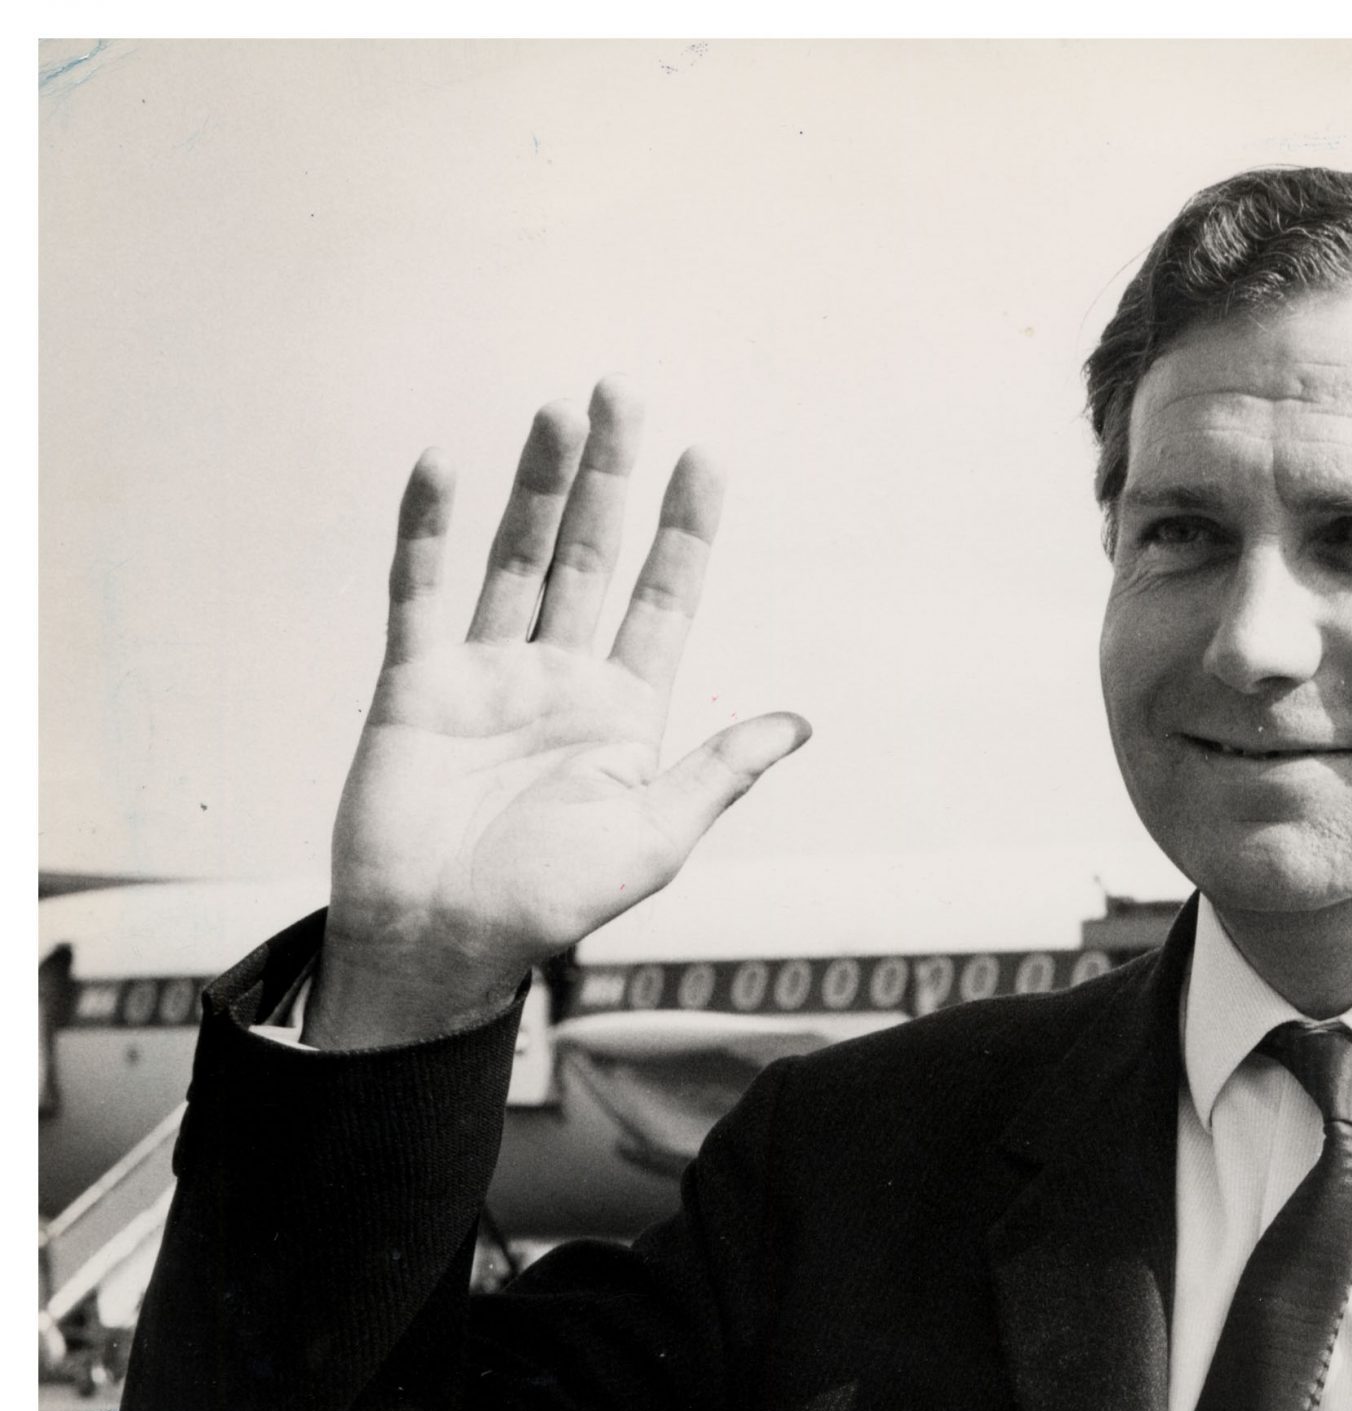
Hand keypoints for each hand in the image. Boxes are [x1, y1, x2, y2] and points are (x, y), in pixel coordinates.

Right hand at [307, 380, 808, 1047]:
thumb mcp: (654, 838)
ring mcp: (487, 673)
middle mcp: (559, 677)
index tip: (704, 458)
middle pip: (591, 555)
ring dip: (537, 486)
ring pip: (518, 558)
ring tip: (561, 412)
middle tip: (622, 392)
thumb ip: (719, 772)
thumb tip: (800, 723)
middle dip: (610, 478)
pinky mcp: (416, 683)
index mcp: (625, 711)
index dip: (684, 530)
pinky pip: (421, 592)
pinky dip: (428, 530)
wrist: (440, 943)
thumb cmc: (550, 905)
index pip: (662, 597)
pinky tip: (443, 467)